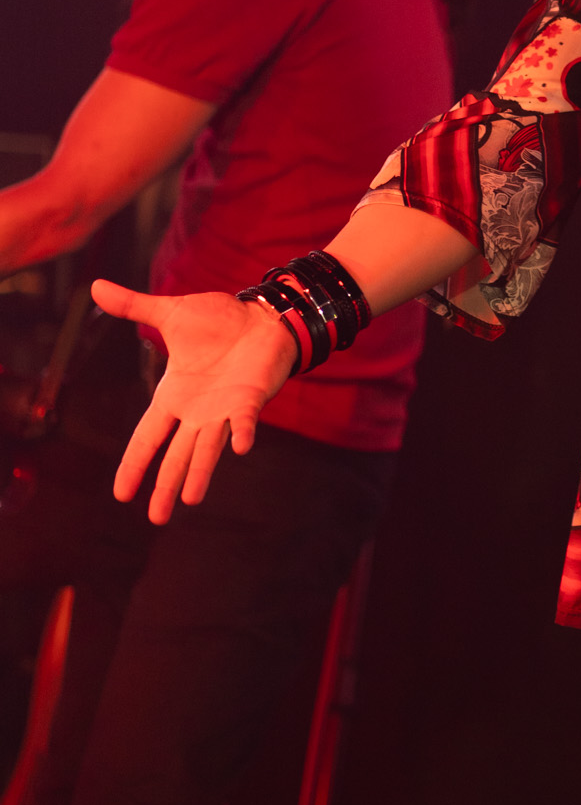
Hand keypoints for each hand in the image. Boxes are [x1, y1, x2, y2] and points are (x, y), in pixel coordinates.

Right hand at [91, 281, 297, 523]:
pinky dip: (242, 433)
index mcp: (174, 395)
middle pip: (176, 455)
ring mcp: (225, 409)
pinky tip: (240, 449)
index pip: (147, 436)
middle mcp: (198, 411)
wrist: (263, 314)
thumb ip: (134, 306)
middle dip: (165, 485)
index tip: (121, 494)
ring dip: (198, 473)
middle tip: (156, 519)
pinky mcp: (251, 399)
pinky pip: (244, 421)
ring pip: (207, 449)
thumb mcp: (169, 312)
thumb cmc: (218, 320)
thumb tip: (95, 286)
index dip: (134, 463)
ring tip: (187, 502)